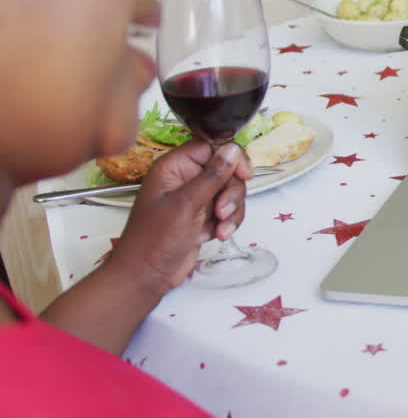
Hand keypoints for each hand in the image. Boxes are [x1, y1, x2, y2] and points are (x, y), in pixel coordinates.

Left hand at [108, 141, 249, 295]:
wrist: (147, 276)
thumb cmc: (155, 239)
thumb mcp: (187, 204)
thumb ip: (212, 176)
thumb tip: (233, 149)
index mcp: (174, 167)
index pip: (212, 147)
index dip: (231, 159)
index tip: (244, 175)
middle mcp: (186, 178)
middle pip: (226, 171)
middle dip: (231, 193)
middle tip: (222, 212)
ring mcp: (196, 198)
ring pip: (230, 192)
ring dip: (232, 211)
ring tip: (220, 229)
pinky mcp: (204, 216)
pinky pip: (228, 211)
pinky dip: (228, 223)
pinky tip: (217, 235)